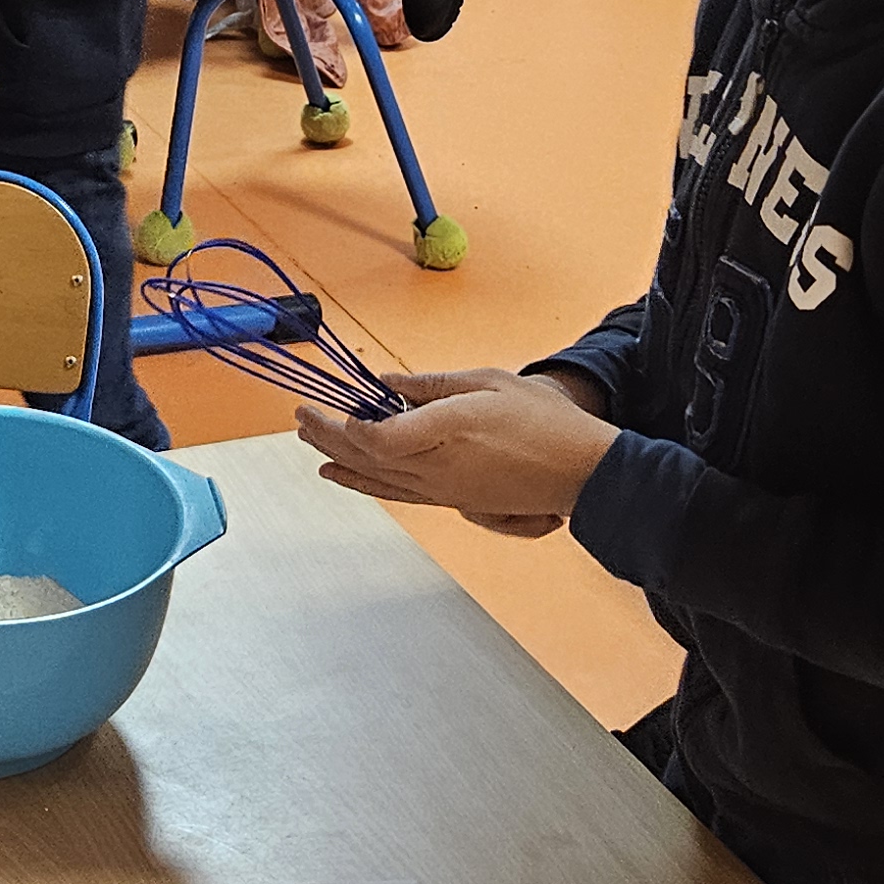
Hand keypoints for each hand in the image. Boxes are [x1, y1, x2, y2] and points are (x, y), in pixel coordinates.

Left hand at [292, 368, 616, 529]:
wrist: (582, 472)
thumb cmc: (545, 422)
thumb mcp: (489, 383)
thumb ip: (433, 384)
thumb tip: (388, 383)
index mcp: (449, 432)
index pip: (380, 437)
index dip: (348, 425)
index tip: (332, 406)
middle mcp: (439, 468)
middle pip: (367, 457)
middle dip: (328, 436)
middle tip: (300, 416)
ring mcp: (444, 490)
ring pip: (376, 478)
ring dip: (337, 460)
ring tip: (308, 445)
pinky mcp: (451, 500)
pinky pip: (395, 492)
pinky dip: (363, 483)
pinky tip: (343, 476)